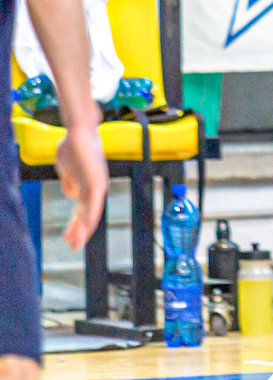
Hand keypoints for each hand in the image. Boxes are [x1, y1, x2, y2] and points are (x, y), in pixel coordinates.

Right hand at [56, 124, 107, 250]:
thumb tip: (71, 194)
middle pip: (88, 214)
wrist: (80, 131)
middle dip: (80, 231)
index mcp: (88, 186)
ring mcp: (97, 185)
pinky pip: (93, 202)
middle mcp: (96, 188)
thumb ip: (69, 181)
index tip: (68, 237)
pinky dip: (90, 215)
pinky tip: (86, 227)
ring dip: (83, 229)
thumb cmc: (74, 146)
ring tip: (75, 244)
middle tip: (73, 247)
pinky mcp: (97, 181)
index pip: (83, 210)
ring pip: (91, 212)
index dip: (76, 224)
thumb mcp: (67, 168)